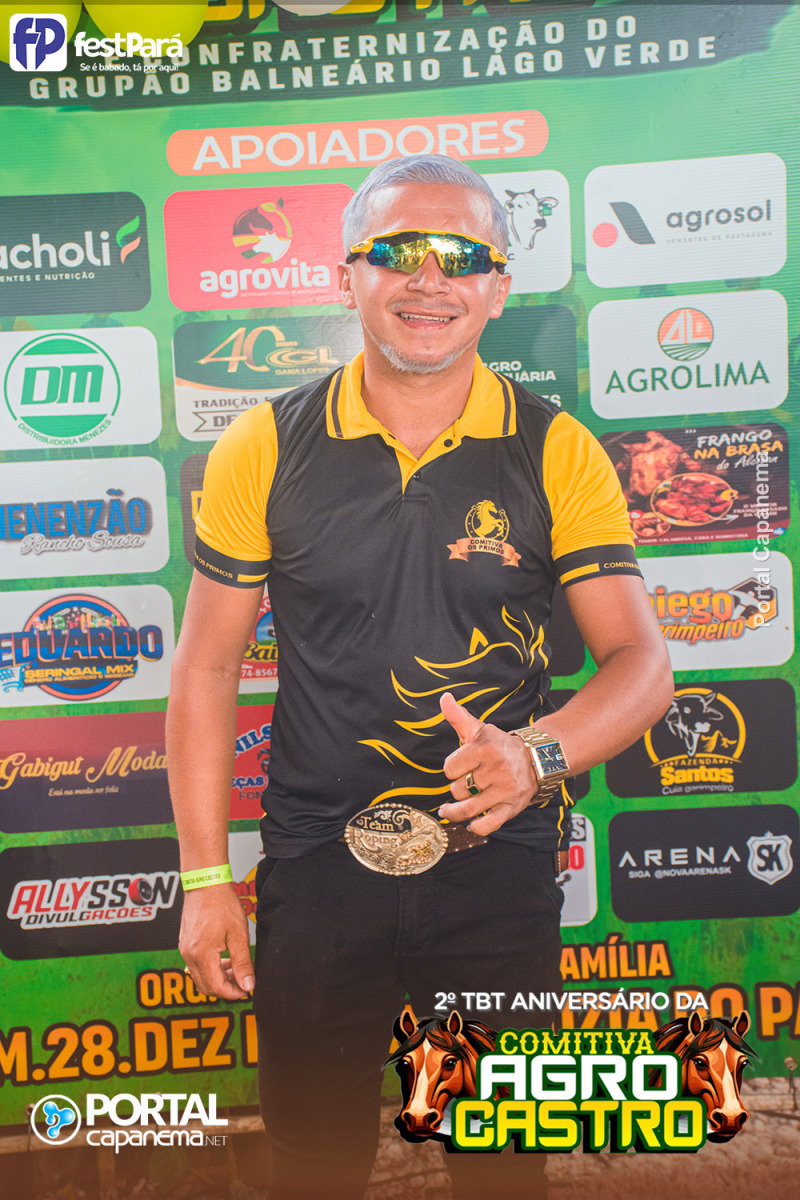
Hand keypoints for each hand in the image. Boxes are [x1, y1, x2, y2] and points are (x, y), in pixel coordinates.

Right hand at [179, 884, 254, 1000]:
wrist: (206, 883)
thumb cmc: (222, 904)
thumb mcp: (238, 935)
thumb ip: (243, 963)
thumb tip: (248, 984)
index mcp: (202, 955)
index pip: (216, 987)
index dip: (233, 992)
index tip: (246, 990)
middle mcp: (189, 955)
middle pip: (205, 986)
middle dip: (225, 987)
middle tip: (242, 981)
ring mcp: (184, 949)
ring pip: (200, 976)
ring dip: (217, 978)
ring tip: (235, 968)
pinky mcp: (184, 943)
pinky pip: (196, 965)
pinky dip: (210, 967)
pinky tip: (223, 958)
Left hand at [437, 692, 538, 834]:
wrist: (536, 760)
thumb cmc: (500, 746)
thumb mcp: (480, 729)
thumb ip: (458, 717)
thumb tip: (444, 698)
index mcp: (485, 749)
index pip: (450, 768)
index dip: (451, 768)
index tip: (460, 766)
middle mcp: (495, 770)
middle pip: (457, 789)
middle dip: (458, 787)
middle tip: (466, 782)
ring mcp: (504, 791)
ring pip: (467, 809)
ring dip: (455, 812)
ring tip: (449, 810)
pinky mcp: (511, 808)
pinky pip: (487, 825)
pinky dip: (475, 827)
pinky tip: (470, 824)